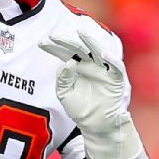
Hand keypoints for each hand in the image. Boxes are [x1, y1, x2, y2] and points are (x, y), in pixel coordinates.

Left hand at [39, 31, 139, 158]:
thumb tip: (68, 63)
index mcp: (76, 68)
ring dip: (90, 42)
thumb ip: (63, 79)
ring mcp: (103, 70)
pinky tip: (103, 54)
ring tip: (81, 33)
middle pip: (78, 49)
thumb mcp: (65, 94)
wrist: (95, 125)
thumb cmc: (80, 109)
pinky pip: (116, 66)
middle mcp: (89, 65)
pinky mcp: (116, 78)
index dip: (54, 47)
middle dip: (66, 42)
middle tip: (54, 36)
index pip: (64, 53)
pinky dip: (112, 59)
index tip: (42, 43)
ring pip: (97, 51)